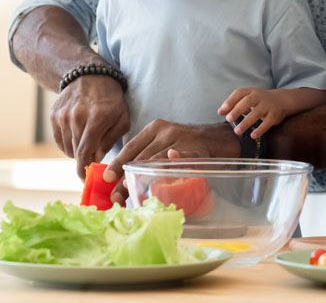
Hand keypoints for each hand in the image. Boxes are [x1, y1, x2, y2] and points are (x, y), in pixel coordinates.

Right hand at [50, 75, 129, 179]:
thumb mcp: (122, 118)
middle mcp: (77, 117)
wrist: (90, 76)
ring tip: (87, 145)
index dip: (84, 169)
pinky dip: (68, 144)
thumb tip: (97, 159)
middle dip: (83, 162)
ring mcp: (63, 116)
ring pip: (66, 147)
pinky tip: (78, 138)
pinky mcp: (54, 115)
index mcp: (97, 118)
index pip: (85, 152)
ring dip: (75, 153)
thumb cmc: (111, 100)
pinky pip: (59, 139)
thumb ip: (111, 141)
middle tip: (91, 163)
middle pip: (75, 152)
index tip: (85, 180)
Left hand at [101, 119, 239, 204]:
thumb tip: (120, 179)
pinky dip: (174, 165)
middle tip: (116, 197)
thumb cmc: (187, 144)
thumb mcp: (164, 141)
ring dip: (143, 180)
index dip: (118, 164)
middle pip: (141, 157)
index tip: (107, 179)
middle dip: (126, 179)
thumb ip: (147, 153)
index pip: (131, 147)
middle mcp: (166, 132)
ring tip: (132, 196)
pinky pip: (183, 160)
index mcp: (154, 129)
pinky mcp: (197, 151)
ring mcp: (182, 140)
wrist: (219, 138)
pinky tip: (166, 172)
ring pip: (157, 161)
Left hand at [218, 88, 286, 138]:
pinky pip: (267, 123)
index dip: (230, 101)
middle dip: (237, 110)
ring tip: (237, 131)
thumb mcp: (248, 99)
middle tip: (229, 119)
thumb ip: (234, 104)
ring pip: (256, 113)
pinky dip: (260, 129)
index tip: (222, 111)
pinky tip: (253, 135)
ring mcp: (267, 106)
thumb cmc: (259, 101)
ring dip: (246, 122)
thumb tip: (220, 112)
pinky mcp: (274, 115)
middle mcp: (259, 97)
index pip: (239, 93)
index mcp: (251, 92)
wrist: (282, 100)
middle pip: (247, 101)